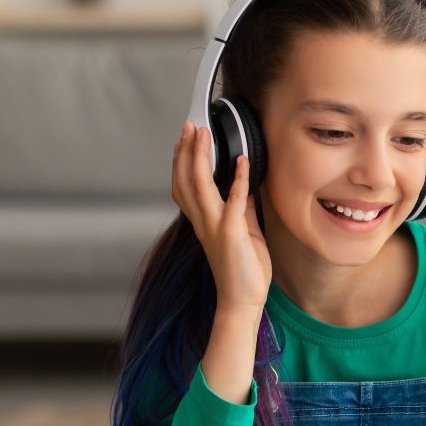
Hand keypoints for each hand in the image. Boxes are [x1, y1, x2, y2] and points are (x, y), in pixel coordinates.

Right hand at [171, 121, 271, 313]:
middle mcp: (204, 222)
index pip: (183, 186)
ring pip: (200, 185)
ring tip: (203, 134)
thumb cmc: (244, 269)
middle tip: (188, 126)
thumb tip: (245, 184)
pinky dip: (239, 179)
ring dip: (201, 157)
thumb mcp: (244, 230)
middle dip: (186, 151)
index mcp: (203, 222)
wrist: (243, 299)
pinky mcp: (232, 233)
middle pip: (185, 180)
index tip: (183, 140)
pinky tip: (242, 161)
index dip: (180, 162)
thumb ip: (242, 207)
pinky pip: (235, 201)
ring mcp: (216, 226)